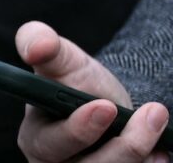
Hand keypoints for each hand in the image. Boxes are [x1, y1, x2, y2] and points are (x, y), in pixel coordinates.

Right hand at [16, 21, 168, 162]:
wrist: (108, 103)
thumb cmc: (75, 82)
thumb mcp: (62, 59)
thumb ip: (40, 43)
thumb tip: (35, 46)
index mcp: (35, 138)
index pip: (48, 143)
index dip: (77, 130)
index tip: (105, 106)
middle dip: (123, 145)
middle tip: (153, 112)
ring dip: (141, 150)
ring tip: (157, 118)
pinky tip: (160, 151)